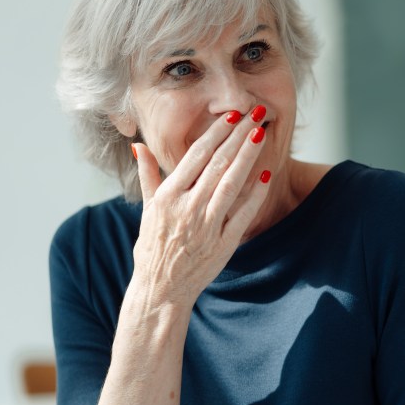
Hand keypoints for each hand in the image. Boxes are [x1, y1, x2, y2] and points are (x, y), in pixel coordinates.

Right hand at [130, 108, 270, 311]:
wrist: (160, 290)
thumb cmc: (153, 248)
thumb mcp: (146, 210)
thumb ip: (147, 176)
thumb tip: (138, 145)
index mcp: (167, 197)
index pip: (196, 156)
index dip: (216, 133)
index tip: (231, 115)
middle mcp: (186, 208)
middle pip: (217, 164)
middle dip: (238, 136)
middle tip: (256, 114)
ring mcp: (206, 226)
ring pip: (231, 184)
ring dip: (247, 157)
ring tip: (261, 134)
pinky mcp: (223, 244)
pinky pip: (243, 215)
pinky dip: (254, 194)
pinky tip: (265, 175)